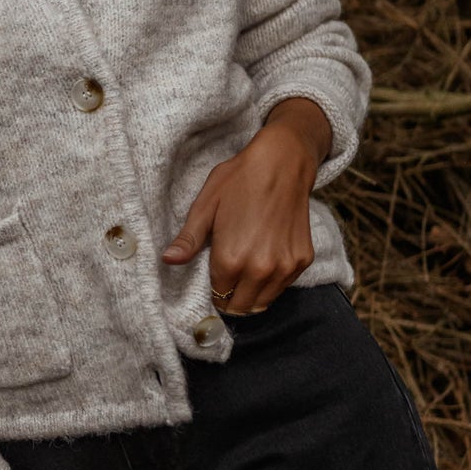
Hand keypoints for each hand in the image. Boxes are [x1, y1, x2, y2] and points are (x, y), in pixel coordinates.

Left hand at [161, 97, 330, 314]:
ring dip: (252, 294)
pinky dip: (272, 282)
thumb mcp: (205, 206)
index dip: (213, 292)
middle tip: (227, 279)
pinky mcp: (303, 260)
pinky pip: (283, 286)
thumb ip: (188, 240)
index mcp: (231, 260)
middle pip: (241, 307)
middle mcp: (260, 269)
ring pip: (263, 302)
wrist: (283, 162)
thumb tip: (167, 261)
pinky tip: (264, 259)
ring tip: (244, 271)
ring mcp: (285, 266)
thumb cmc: (239, 180)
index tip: (212, 280)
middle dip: (230, 299)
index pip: (218, 298)